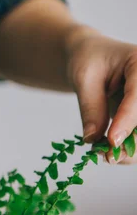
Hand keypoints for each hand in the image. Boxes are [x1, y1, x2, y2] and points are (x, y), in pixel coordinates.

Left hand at [66, 26, 136, 163]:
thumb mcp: (83, 78)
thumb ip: (91, 107)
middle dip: (133, 142)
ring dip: (132, 150)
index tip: (112, 142)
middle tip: (107, 157)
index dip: (127, 120)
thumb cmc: (88, 60)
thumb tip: (92, 139)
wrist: (92, 57)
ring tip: (106, 156)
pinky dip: (130, 149)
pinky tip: (111, 152)